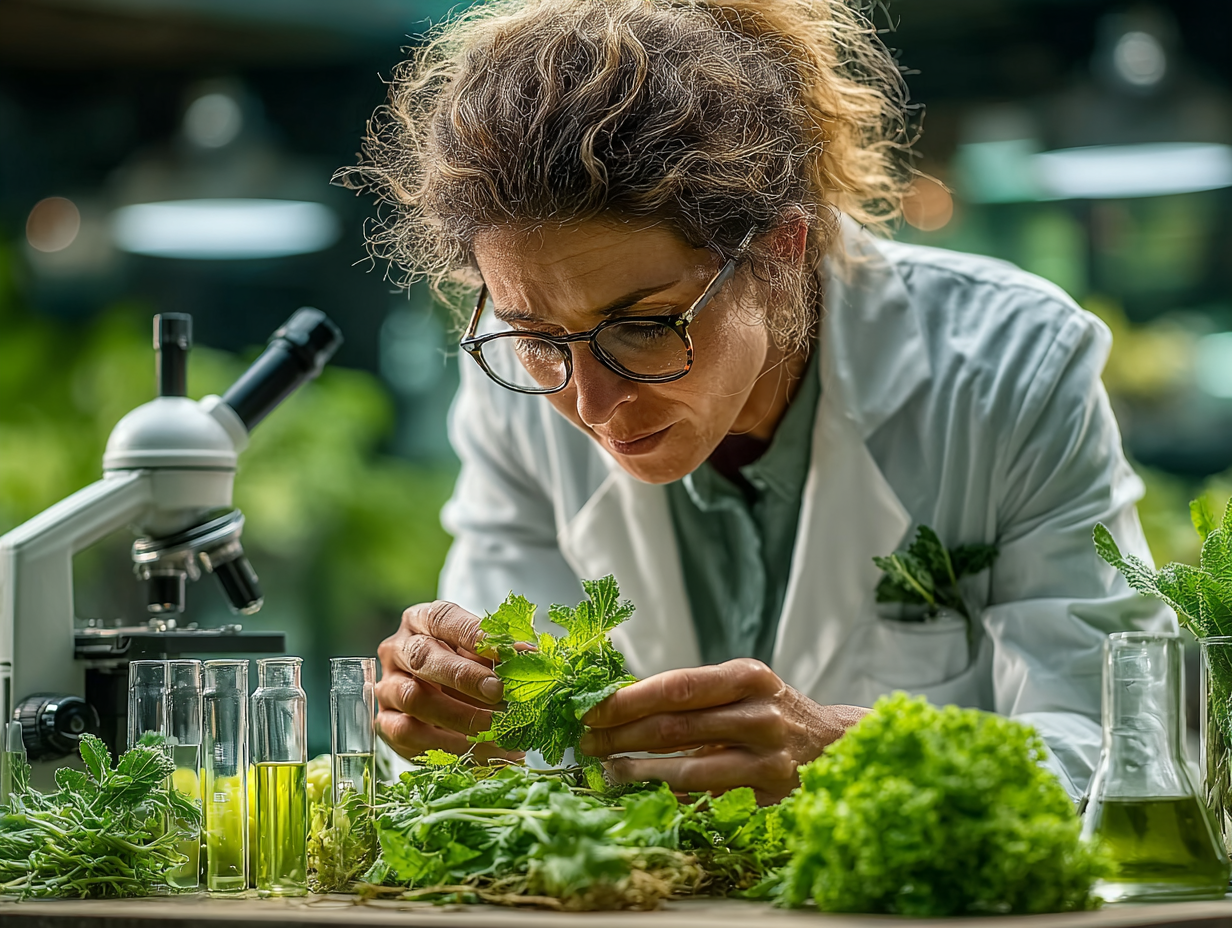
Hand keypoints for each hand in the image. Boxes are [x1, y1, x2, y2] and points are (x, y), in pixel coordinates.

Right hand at [376, 600, 521, 762]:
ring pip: (414, 699)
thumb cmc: (467, 666)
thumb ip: (499, 652)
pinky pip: (410, 735)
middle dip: (464, 676)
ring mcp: (388, 687)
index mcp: (421, 620)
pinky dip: (449, 745)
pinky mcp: (386, 723)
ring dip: (459, 716)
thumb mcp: (482, 653)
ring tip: (497, 729)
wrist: (444, 701)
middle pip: (423, 658)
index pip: (443, 619)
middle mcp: (398, 650)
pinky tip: (482, 750)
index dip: (475, 634)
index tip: (510, 651)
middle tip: (499, 692)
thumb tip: (529, 656)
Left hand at [578, 659, 866, 803]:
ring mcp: (768, 756)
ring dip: (640, 770)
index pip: (676, 686)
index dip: (629, 700)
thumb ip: (692, 698)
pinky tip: (646, 793)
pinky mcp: (770, 792)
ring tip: (608, 770)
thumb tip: (620, 706)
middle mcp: (760, 712)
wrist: (836, 744)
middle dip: (622, 735)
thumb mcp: (741, 690)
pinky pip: (710, 796)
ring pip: (689, 767)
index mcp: (747, 676)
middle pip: (675, 726)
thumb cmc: (771, 712)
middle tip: (586, 742)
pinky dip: (672, 794)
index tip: (591, 709)